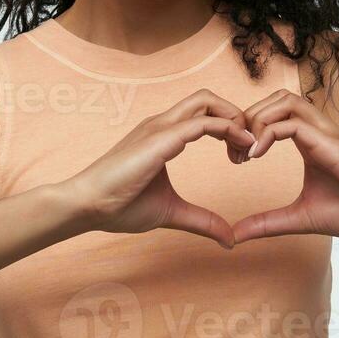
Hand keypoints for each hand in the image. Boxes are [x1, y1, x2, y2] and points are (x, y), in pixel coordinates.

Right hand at [61, 89, 258, 250]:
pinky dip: (228, 130)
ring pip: (207, 101)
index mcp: (164, 134)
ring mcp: (160, 127)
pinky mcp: (160, 138)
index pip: (204, 113)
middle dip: (237, 115)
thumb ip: (202, 221)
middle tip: (251, 148)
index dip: (231, 128)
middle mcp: (163, 123)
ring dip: (235, 119)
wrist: (87, 206)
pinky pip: (202, 122)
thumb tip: (229, 239)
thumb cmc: (119, 206)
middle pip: (208, 98)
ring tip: (249, 148)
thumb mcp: (172, 213)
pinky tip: (241, 150)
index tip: (243, 156)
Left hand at [231, 88, 338, 244]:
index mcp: (309, 140)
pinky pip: (294, 123)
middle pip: (276, 98)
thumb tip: (235, 235)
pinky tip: (257, 155)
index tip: (236, 159)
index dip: (248, 128)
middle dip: (248, 117)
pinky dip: (269, 133)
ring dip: (258, 119)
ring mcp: (326, 133)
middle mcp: (317, 130)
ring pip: (285, 101)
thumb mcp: (298, 218)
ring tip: (247, 150)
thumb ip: (267, 223)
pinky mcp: (332, 142)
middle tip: (236, 151)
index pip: (273, 113)